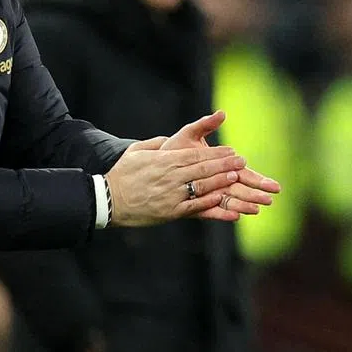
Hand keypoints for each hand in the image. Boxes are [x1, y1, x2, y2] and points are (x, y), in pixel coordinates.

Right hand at [104, 137, 245, 226]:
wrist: (108, 199)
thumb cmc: (121, 174)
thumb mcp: (136, 152)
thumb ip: (155, 144)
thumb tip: (167, 139)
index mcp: (163, 160)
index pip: (196, 155)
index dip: (216, 153)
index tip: (231, 151)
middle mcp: (170, 176)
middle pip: (203, 168)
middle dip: (225, 165)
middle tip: (242, 161)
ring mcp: (171, 194)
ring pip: (202, 186)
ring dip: (222, 181)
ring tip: (238, 177)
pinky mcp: (170, 211)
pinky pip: (194, 206)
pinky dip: (209, 202)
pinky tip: (222, 199)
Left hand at [161, 110, 281, 221]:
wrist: (156, 164)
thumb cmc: (175, 148)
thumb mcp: (190, 134)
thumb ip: (206, 124)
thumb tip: (221, 112)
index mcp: (220, 166)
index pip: (244, 174)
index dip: (259, 180)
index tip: (273, 185)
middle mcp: (217, 182)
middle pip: (241, 189)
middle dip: (256, 194)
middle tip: (270, 200)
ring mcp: (207, 194)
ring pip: (230, 201)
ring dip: (244, 205)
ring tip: (256, 209)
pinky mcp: (195, 204)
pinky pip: (211, 211)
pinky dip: (223, 213)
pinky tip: (235, 216)